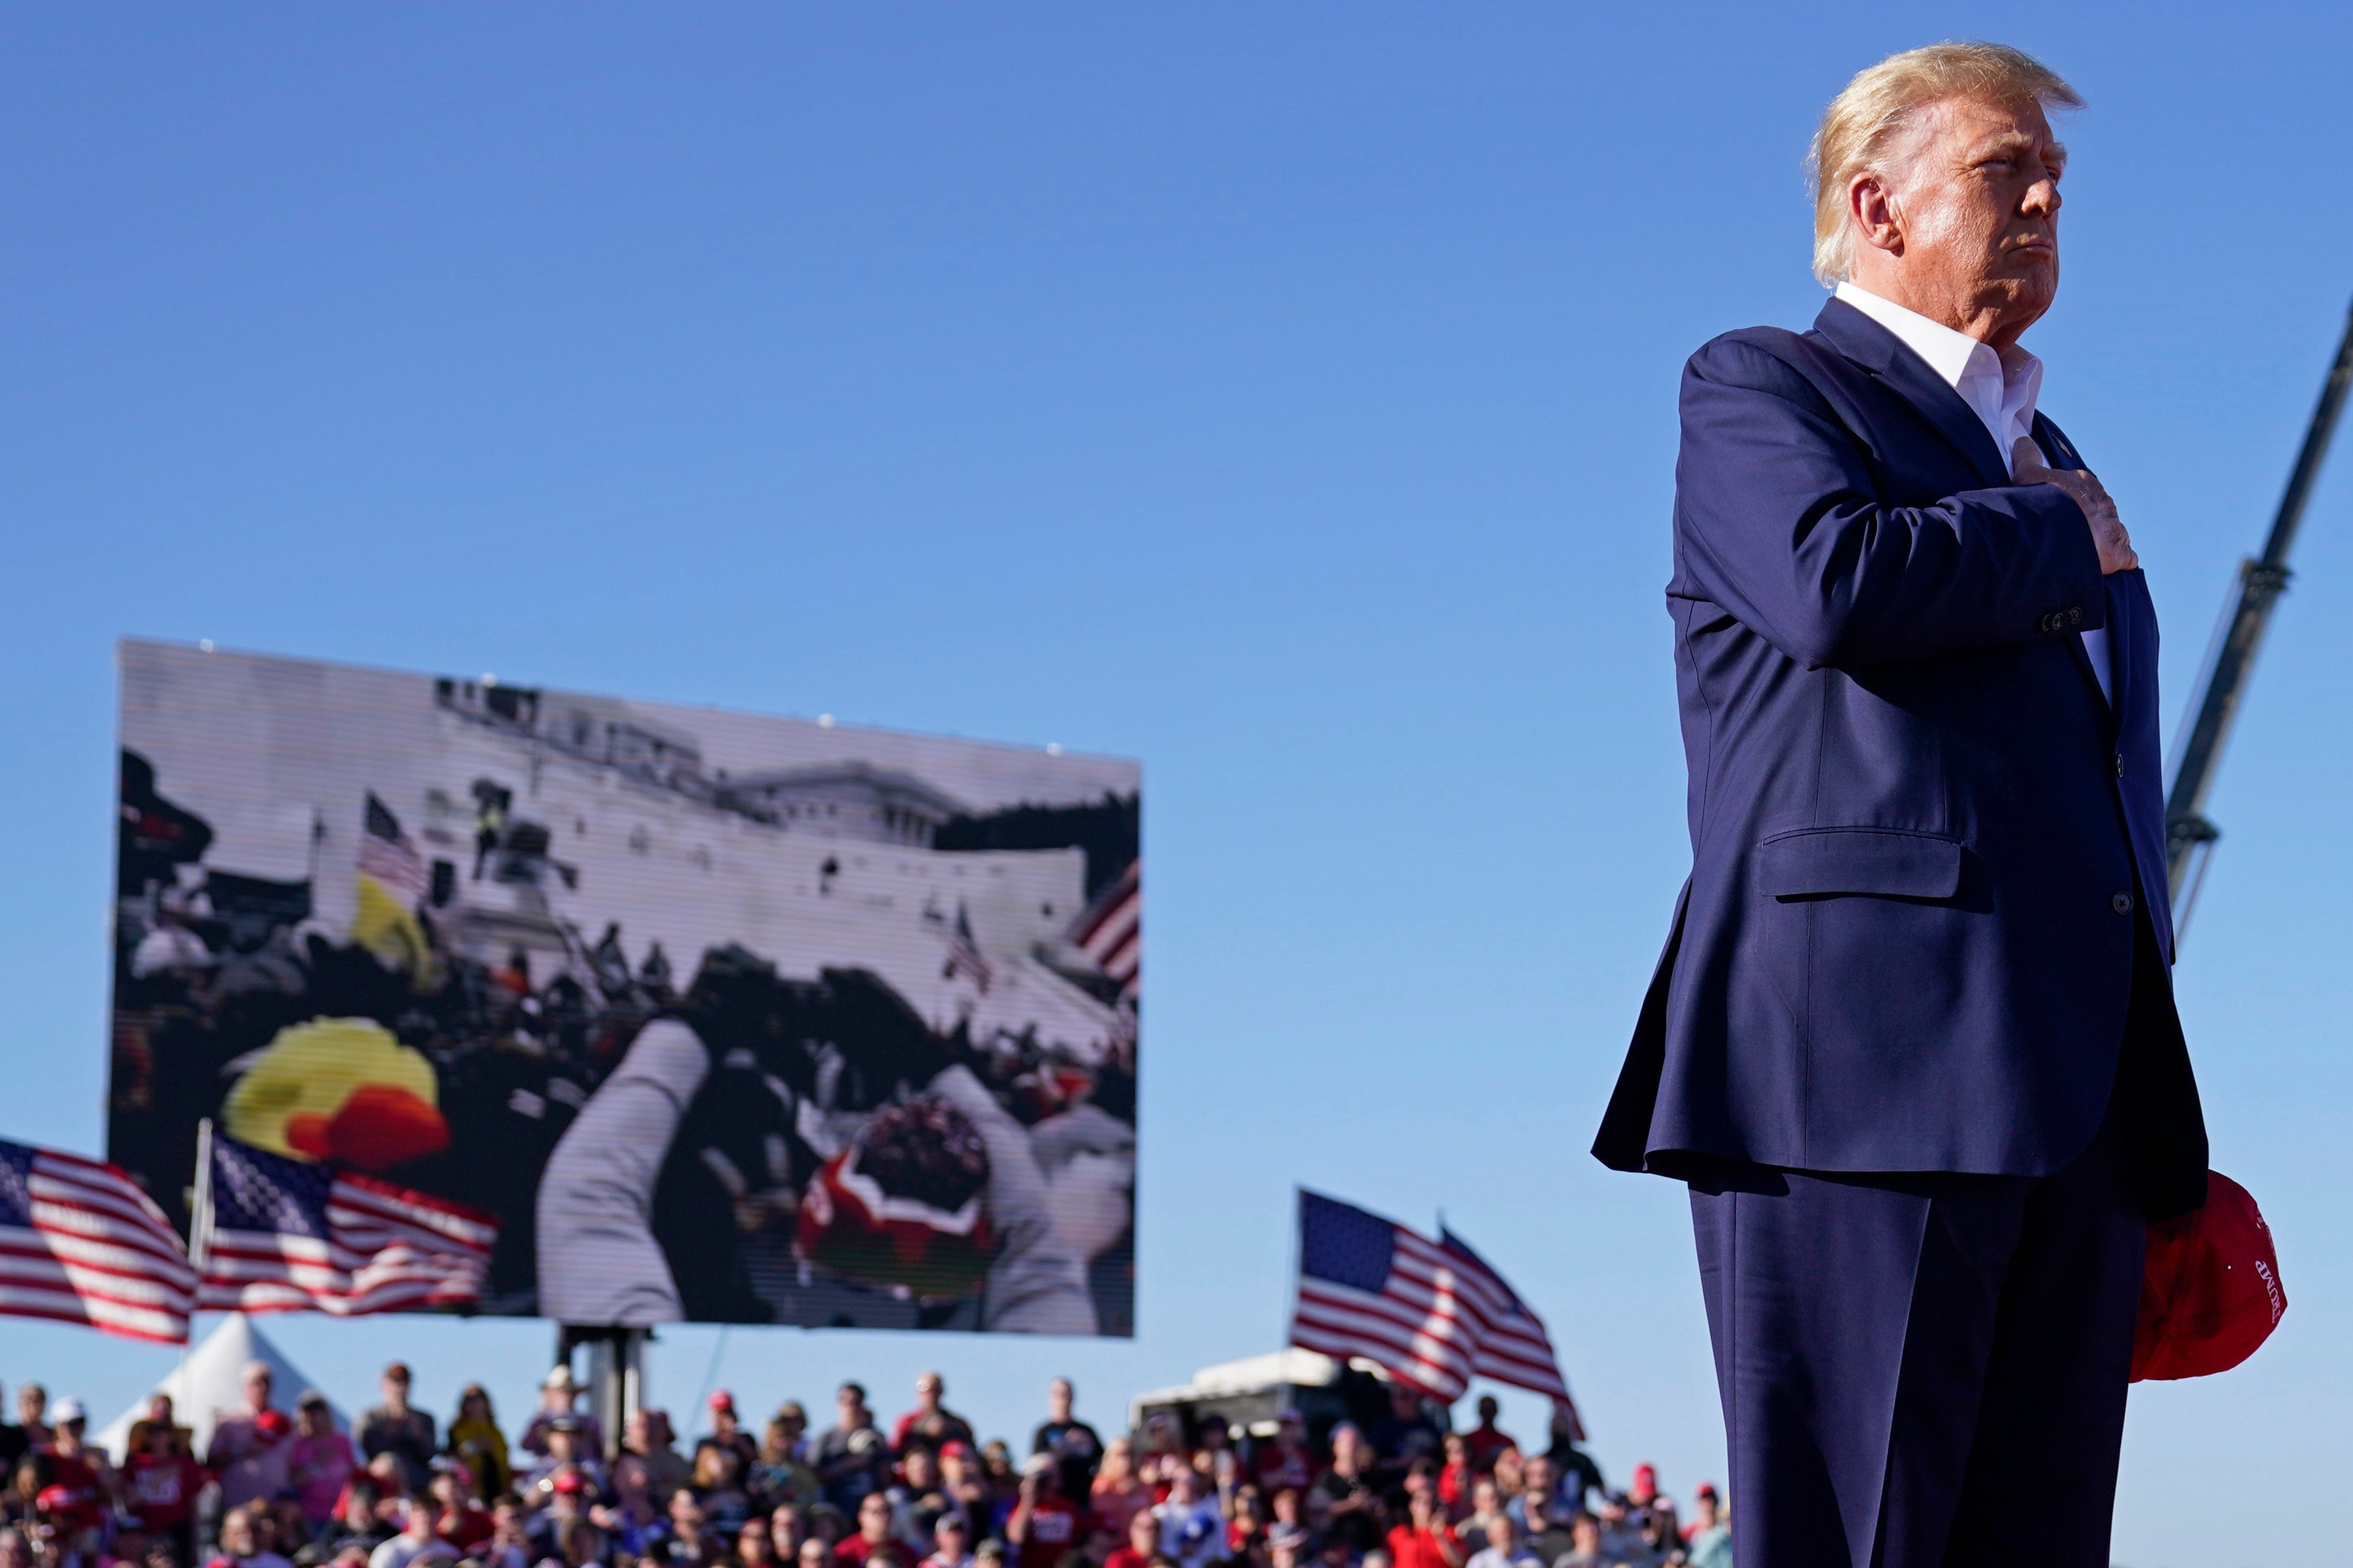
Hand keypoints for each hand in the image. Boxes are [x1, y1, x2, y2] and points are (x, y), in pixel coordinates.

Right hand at [2013, 437, 2136, 573]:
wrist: (2053, 531)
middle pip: (2100, 512)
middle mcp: (2104, 503)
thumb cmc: (2039, 501)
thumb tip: (2022, 440)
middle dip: (2088, 523)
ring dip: (2103, 542)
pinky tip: (2105, 567)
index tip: (2058, 513)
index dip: (2071, 502)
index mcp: (2085, 484)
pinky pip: (2127, 558)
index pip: (2084, 489)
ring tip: (2083, 554)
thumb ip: (2026, 456)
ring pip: (2114, 533)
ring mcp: (2113, 528)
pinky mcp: (2119, 553)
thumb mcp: (2026, 474)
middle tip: (2066, 536)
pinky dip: (2119, 562)